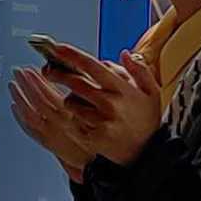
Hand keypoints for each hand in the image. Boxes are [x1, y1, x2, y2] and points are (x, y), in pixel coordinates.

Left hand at [9, 65, 95, 180]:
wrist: (99, 158)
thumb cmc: (101, 131)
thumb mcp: (98, 104)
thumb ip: (85, 86)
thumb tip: (70, 67)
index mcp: (71, 114)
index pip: (48, 93)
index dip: (37, 80)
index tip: (30, 69)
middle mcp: (59, 124)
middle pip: (36, 101)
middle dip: (25, 84)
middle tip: (18, 72)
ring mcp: (51, 135)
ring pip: (29, 114)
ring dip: (19, 98)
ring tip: (13, 85)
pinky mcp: (47, 143)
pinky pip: (29, 129)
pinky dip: (19, 116)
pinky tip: (15, 106)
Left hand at [34, 38, 164, 167]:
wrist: (145, 153)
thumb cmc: (146, 120)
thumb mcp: (152, 92)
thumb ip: (140, 70)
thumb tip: (124, 53)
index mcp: (122, 89)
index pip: (91, 66)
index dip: (71, 55)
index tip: (57, 48)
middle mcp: (109, 104)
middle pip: (74, 82)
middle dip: (57, 73)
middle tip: (49, 69)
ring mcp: (99, 122)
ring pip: (70, 102)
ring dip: (69, 97)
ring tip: (79, 100)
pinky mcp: (91, 137)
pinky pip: (72, 120)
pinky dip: (74, 115)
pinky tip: (83, 117)